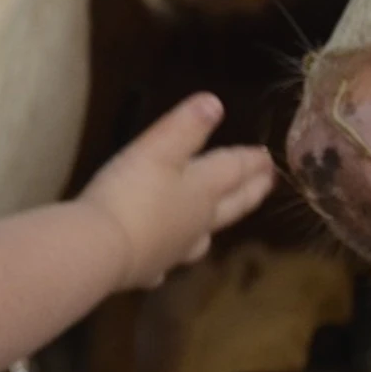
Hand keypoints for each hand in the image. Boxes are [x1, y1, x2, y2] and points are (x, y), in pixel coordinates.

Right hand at [79, 93, 274, 289]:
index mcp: (201, 189)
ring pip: (201, 237)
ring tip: (216, 226)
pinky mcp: (148, 268)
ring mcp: (174, 249)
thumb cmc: (131, 194)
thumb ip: (186, 127)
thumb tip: (215, 103)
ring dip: (212, 228)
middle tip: (267, 184)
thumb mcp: (157, 150)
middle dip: (249, 193)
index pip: (233, 170)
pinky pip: (163, 262)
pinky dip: (166, 259)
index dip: (250, 161)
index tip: (269, 157)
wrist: (101, 250)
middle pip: (230, 205)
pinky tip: (160, 267)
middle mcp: (196, 222)